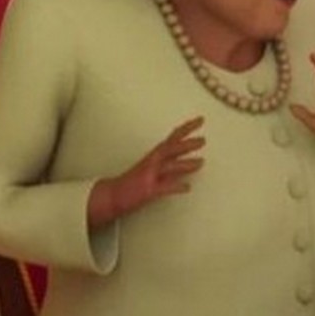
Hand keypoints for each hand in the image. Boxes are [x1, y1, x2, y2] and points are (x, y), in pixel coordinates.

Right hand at [88, 116, 204, 228]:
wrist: (111, 195)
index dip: (187, 128)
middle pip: (171, 149)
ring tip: (200, 163)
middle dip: (187, 144)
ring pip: (168, 166)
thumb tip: (190, 164)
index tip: (200, 120)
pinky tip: (187, 187)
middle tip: (203, 140)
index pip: (173, 138)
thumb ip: (170, 166)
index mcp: (154, 156)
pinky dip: (176, 186)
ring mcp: (149, 176)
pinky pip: (163, 187)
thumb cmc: (133, 182)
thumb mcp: (153, 170)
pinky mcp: (147, 190)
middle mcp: (151, 163)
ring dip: (185, 164)